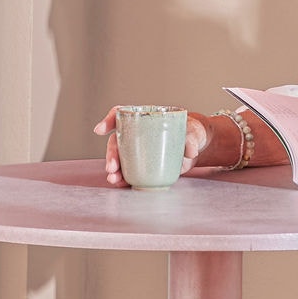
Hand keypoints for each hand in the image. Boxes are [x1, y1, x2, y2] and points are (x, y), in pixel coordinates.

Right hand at [93, 107, 215, 186]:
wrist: (197, 145)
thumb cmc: (192, 131)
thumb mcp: (194, 131)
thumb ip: (191, 139)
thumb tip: (190, 151)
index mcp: (145, 119)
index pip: (122, 115)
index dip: (109, 120)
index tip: (100, 130)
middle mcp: (137, 134)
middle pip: (117, 141)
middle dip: (111, 154)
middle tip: (112, 166)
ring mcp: (139, 151)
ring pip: (120, 158)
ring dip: (114, 169)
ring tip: (114, 178)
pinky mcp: (145, 165)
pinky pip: (129, 172)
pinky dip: (123, 179)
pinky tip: (120, 184)